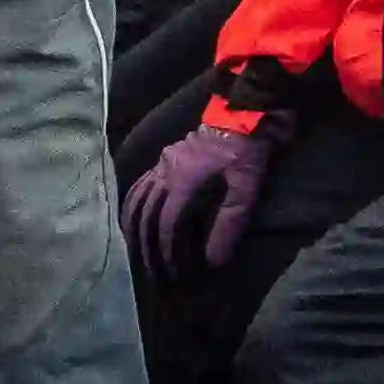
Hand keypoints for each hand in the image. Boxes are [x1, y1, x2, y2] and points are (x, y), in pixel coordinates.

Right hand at [121, 117, 281, 274]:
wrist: (245, 109)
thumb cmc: (248, 150)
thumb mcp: (246, 189)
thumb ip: (228, 225)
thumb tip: (212, 262)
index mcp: (183, 181)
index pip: (166, 225)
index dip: (168, 252)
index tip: (174, 274)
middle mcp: (165, 172)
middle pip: (146, 216)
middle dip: (147, 247)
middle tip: (154, 273)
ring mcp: (162, 163)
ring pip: (137, 199)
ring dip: (135, 228)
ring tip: (137, 251)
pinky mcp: (166, 157)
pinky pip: (142, 184)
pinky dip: (135, 205)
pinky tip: (136, 218)